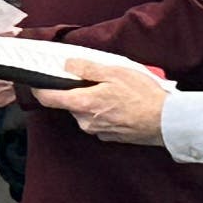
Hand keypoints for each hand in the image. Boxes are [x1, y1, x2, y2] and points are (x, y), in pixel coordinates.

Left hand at [31, 61, 168, 145]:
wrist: (167, 122)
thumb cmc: (143, 96)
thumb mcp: (114, 72)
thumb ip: (87, 69)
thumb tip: (67, 65)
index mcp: (83, 104)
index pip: (48, 98)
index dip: (39, 88)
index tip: (36, 81)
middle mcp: (85, 121)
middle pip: (70, 103)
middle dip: (78, 90)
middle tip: (97, 79)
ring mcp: (98, 131)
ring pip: (85, 111)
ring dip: (94, 100)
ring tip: (116, 91)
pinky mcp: (110, 136)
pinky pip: (99, 120)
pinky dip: (105, 111)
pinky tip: (122, 104)